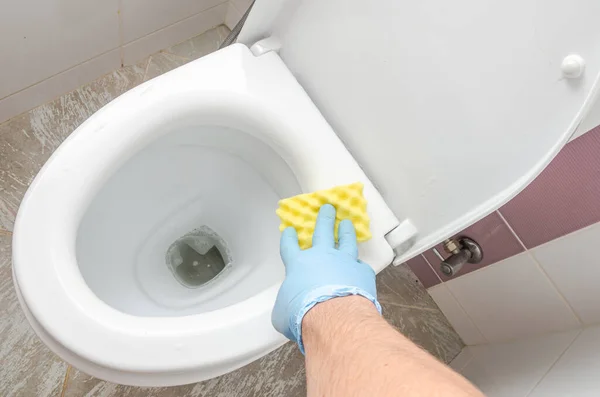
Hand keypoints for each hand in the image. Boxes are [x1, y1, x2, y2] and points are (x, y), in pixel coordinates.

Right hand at [272, 204, 380, 352]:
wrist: (333, 317)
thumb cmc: (302, 314)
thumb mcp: (282, 312)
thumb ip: (285, 304)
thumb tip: (287, 310)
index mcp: (298, 264)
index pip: (290, 246)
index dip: (289, 238)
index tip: (291, 230)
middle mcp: (322, 258)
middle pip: (322, 232)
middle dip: (324, 219)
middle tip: (327, 209)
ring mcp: (344, 262)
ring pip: (346, 240)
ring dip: (346, 231)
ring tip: (346, 223)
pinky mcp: (362, 272)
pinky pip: (362, 265)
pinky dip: (360, 264)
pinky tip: (361, 264)